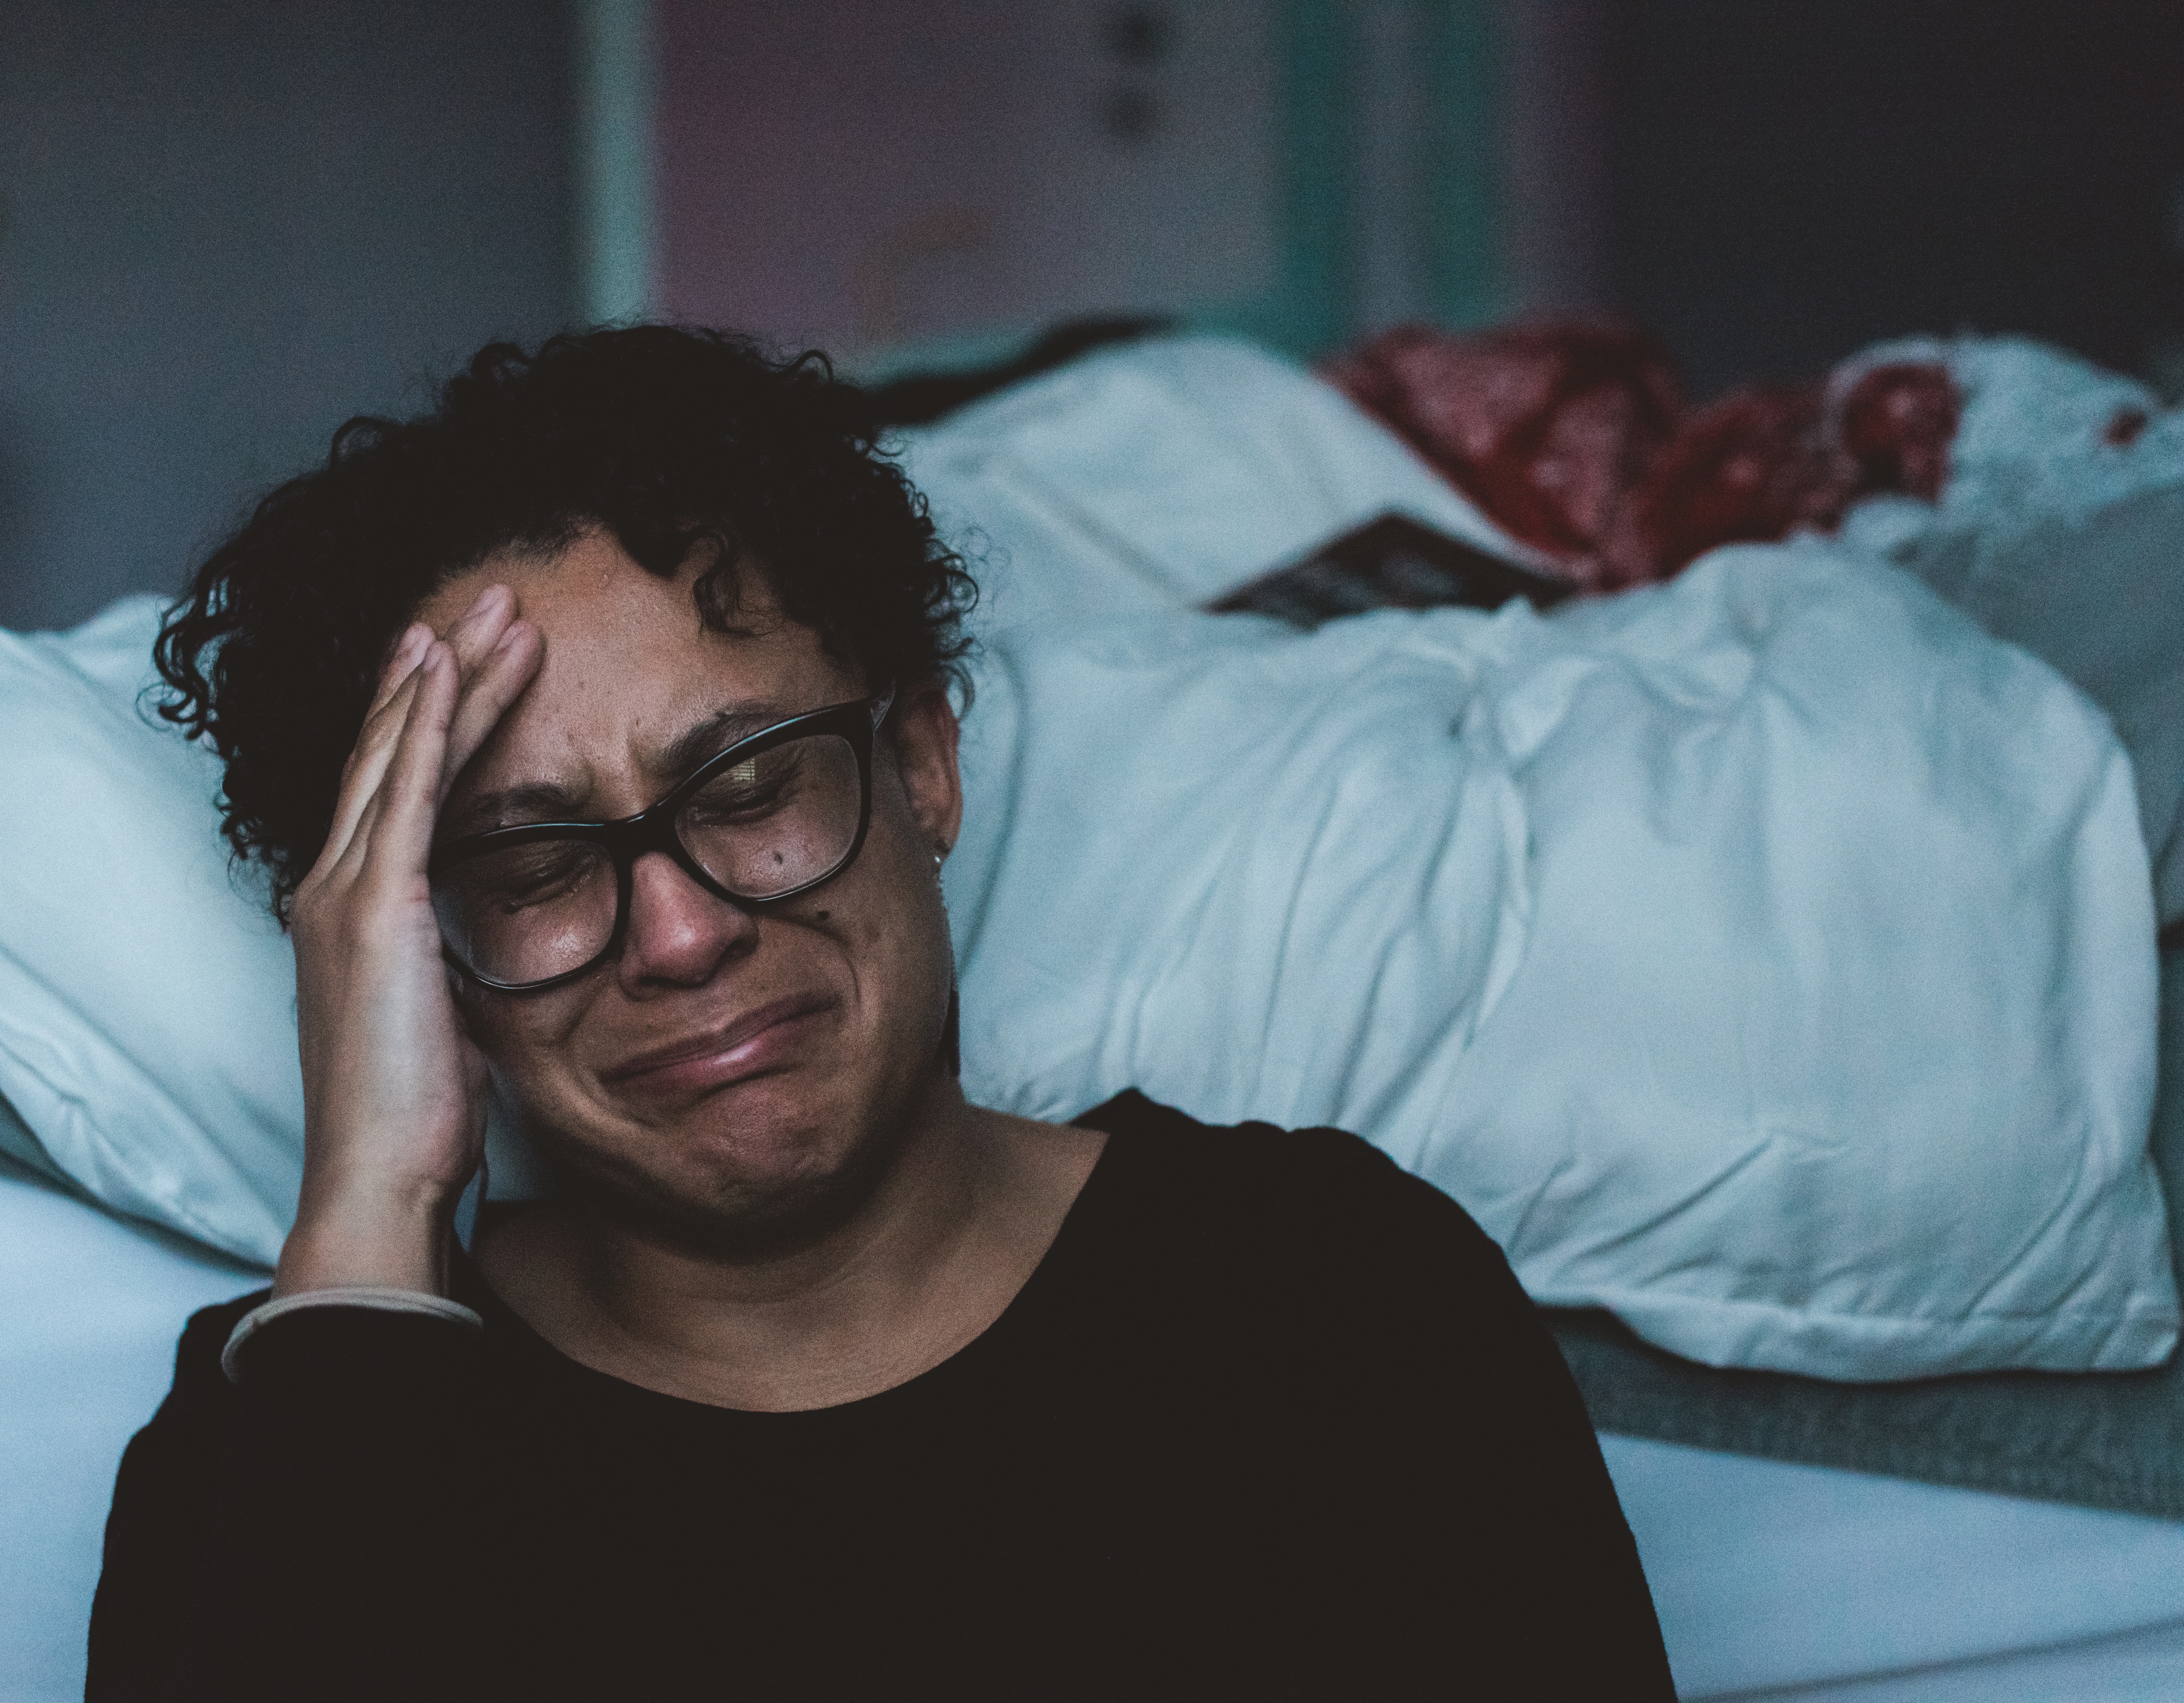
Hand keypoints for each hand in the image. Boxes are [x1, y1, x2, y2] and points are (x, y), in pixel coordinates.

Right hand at [275, 586, 543, 1297]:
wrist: (382, 1177)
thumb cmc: (417, 1113)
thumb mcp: (441, 1013)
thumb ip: (448, 959)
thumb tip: (482, 939)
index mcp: (354, 912)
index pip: (392, 787)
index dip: (426, 716)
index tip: (466, 658)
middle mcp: (334, 886)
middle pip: (390, 750)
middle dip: (441, 671)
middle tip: (490, 602)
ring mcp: (347, 892)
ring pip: (402, 752)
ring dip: (450, 675)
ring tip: (497, 610)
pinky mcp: (376, 907)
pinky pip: (407, 792)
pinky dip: (430, 723)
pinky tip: (453, 668)